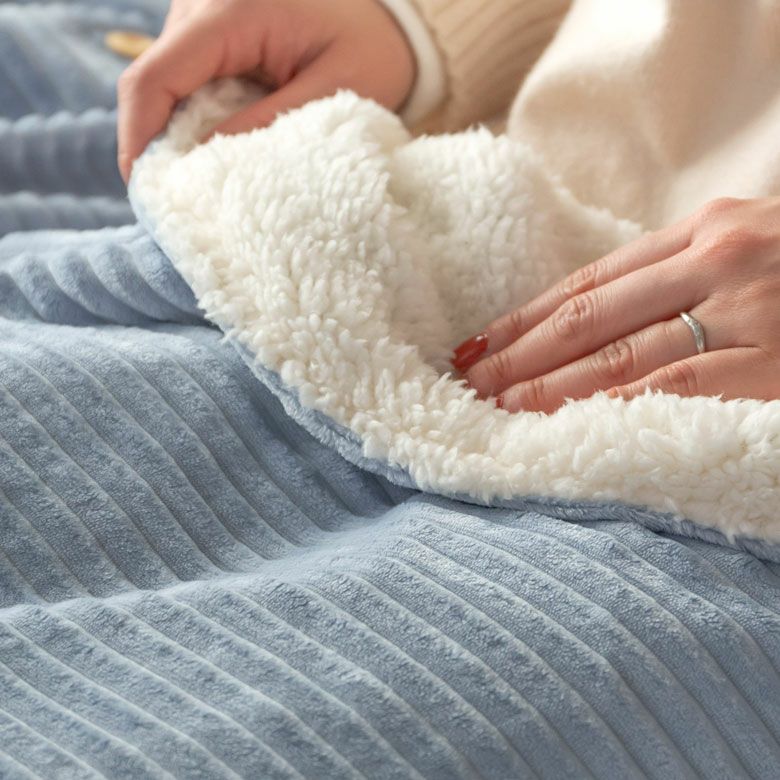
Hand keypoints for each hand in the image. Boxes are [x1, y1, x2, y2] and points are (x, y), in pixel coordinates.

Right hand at [117, 0, 415, 181]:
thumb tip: (203, 162)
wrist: (384, 19)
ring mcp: (200, 15)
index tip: (146, 191)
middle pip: (152, 84)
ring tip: (211, 177)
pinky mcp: (207, 31)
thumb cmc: (370, 49)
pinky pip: (185, 81)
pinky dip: (196, 119)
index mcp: (232, 12)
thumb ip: (267, 124)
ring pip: (165, 85)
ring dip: (179, 134)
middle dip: (158, 144)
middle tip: (183, 199)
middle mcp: (203, 4)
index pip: (156, 78)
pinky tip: (221, 147)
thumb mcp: (334, 92)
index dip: (139, 138)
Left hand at [452, 197, 779, 412]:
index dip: (525, 317)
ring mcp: (748, 312)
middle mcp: (717, 261)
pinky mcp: (775, 364)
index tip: (477, 344)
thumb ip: (676, 274)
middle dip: (519, 354)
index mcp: (705, 230)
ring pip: (621, 355)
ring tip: (498, 406)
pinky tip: (567, 423)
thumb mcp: (746, 247)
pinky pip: (674, 389)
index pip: (588, 282)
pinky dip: (612, 407)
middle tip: (467, 382)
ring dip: (550, 385)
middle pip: (589, 317)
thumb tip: (590, 318)